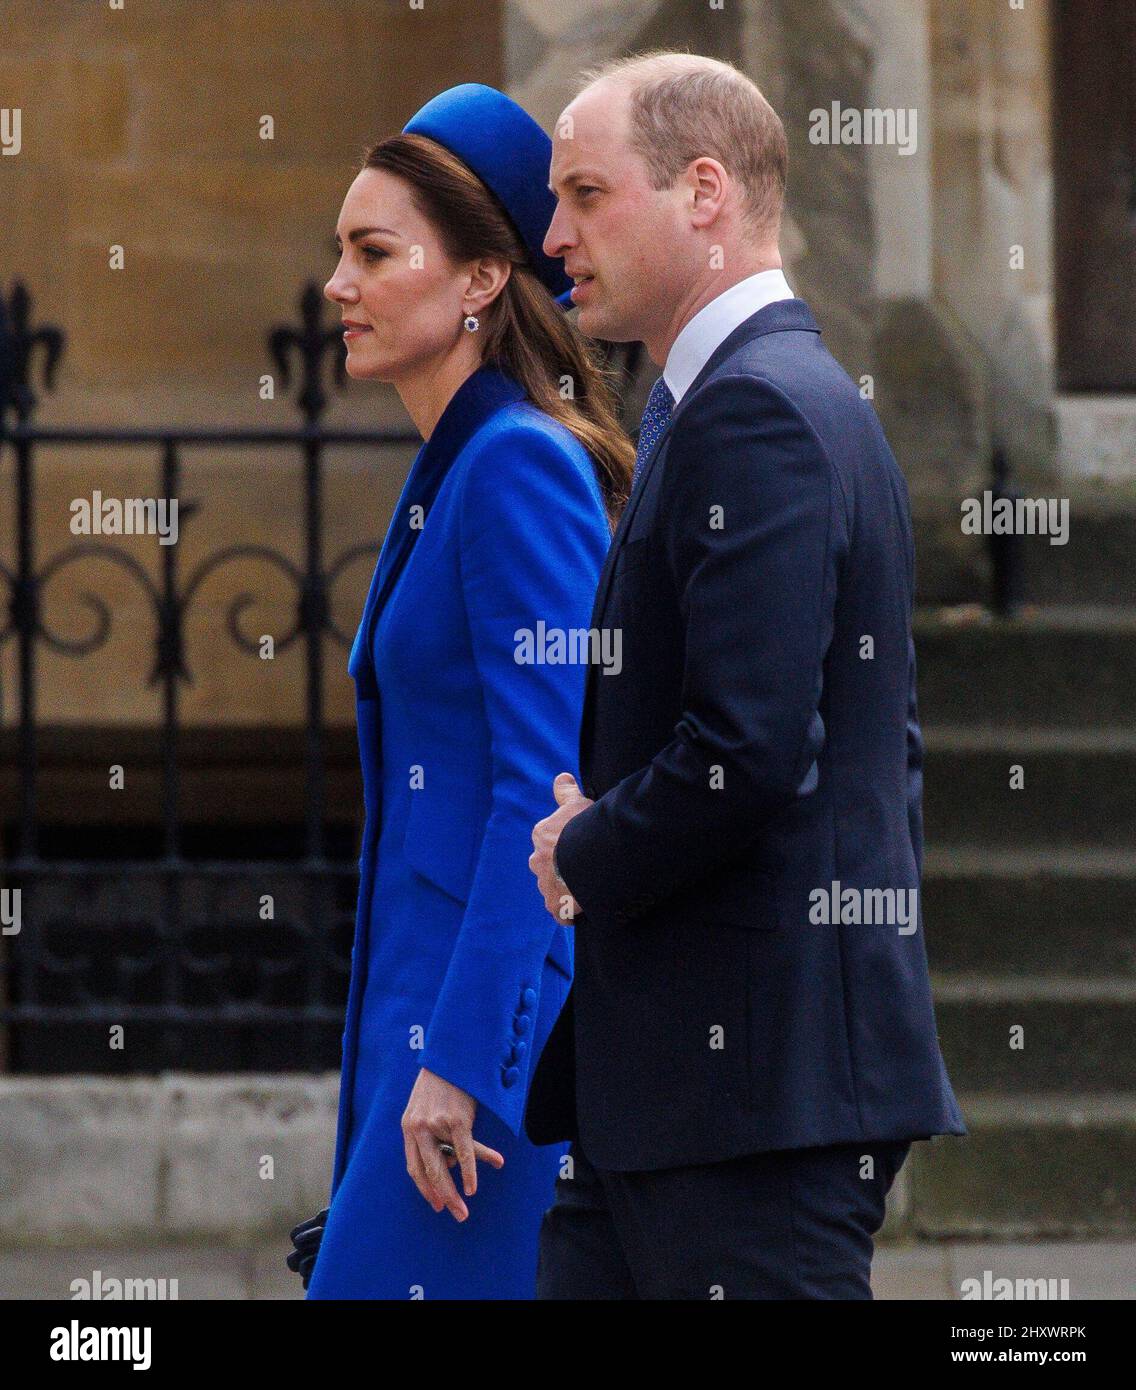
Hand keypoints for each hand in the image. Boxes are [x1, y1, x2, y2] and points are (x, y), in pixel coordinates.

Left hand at [401, 1067, 503, 1220]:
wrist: (451, 1057)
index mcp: (408, 1126)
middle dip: (441, 1197)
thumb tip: (448, 1163)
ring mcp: (437, 1125)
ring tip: (464, 1207)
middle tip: (454, 1214)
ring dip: (454, 1191)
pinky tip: (472, 1187)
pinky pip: (464, 1153)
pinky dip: (469, 1172)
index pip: (414, 1167)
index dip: (425, 1188)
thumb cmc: (442, 1083)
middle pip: (428, 1172)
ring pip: (445, 1167)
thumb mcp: (426, 1107)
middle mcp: (418, 1128)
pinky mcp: (456, 1120)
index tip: (436, 1204)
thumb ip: (431, 1133)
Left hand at [529, 772, 592, 922]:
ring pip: (551, 889)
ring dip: (564, 890)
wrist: (590, 860)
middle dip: (559, 869)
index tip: (578, 848)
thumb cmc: (584, 828)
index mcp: (542, 836)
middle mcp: (538, 861)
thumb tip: (562, 777)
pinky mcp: (555, 906)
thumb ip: (566, 791)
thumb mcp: (578, 803)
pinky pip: (559, 912)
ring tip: (586, 888)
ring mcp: (545, 885)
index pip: (548, 842)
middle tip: (582, 868)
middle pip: (546, 866)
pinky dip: (568, 913)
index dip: (564, 845)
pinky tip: (583, 908)